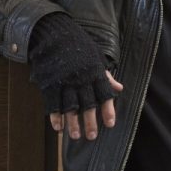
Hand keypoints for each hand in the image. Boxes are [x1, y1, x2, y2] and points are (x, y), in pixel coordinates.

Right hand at [28, 13, 123, 140]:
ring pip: (70, 107)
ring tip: (75, 136)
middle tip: (91, 137)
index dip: (108, 110)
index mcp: (94, 73)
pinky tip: (58, 127)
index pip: (104, 94)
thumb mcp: (95, 57)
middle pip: (87, 104)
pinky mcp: (50, 83)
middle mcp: (81, 79)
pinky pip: (53, 103)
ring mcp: (65, 82)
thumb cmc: (77, 45)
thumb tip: (120, 88)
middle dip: (90, 122)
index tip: (110, 124)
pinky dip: (55, 116)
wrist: (53, 33)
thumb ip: (106, 75)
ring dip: (72, 123)